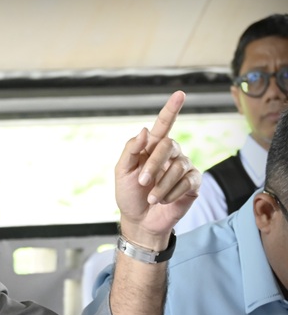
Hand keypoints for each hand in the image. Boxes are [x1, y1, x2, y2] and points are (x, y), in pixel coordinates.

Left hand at [115, 90, 200, 246]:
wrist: (139, 221)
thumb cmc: (129, 195)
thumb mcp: (122, 172)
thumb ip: (131, 150)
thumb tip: (143, 130)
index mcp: (151, 147)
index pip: (163, 124)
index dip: (171, 109)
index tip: (180, 93)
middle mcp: (170, 153)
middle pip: (168, 145)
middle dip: (153, 165)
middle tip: (142, 182)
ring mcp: (183, 167)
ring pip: (178, 166)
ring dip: (161, 185)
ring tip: (152, 198)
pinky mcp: (193, 182)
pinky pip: (188, 180)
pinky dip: (173, 192)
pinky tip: (164, 200)